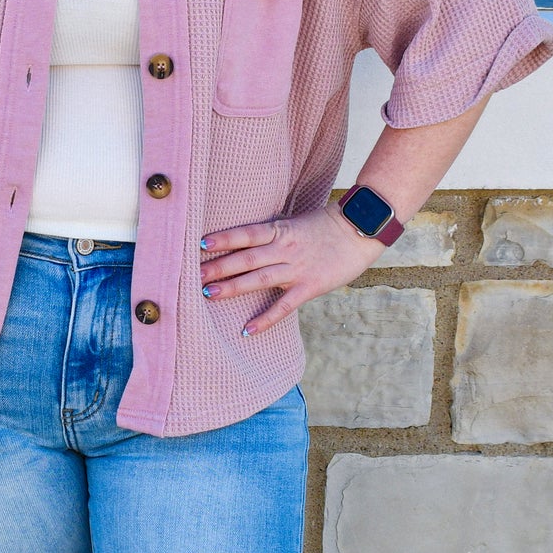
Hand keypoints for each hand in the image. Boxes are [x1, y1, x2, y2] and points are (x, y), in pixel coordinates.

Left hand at [200, 207, 384, 333]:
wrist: (359, 231)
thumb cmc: (325, 227)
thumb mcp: (294, 223)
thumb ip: (272, 233)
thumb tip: (245, 241)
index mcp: (280, 230)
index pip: (246, 233)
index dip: (223, 238)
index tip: (200, 244)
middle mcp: (284, 248)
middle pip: (246, 258)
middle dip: (218, 266)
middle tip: (193, 275)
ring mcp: (296, 268)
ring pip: (259, 278)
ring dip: (233, 286)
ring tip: (209, 294)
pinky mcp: (310, 286)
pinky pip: (283, 305)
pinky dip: (265, 319)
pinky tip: (247, 330)